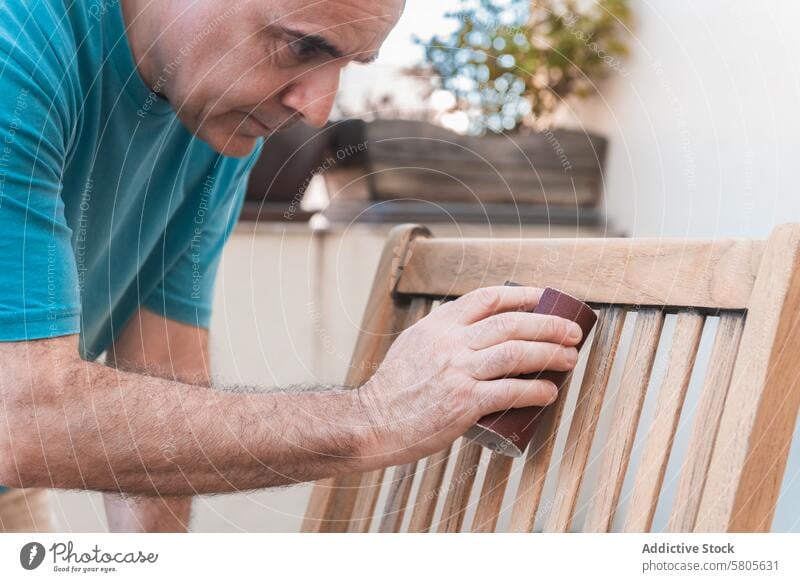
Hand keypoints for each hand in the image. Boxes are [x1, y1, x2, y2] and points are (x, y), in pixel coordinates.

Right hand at [356, 285, 582, 466]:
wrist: (373, 421)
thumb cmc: (395, 388)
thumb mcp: (415, 344)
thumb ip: (444, 333)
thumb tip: (479, 328)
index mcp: (439, 325)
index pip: (488, 298)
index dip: (523, 296)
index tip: (545, 299)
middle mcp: (450, 343)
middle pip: (511, 323)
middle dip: (549, 325)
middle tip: (571, 332)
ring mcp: (458, 371)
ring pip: (517, 353)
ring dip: (551, 354)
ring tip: (570, 358)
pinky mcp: (464, 402)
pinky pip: (511, 391)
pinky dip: (536, 390)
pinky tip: (549, 392)